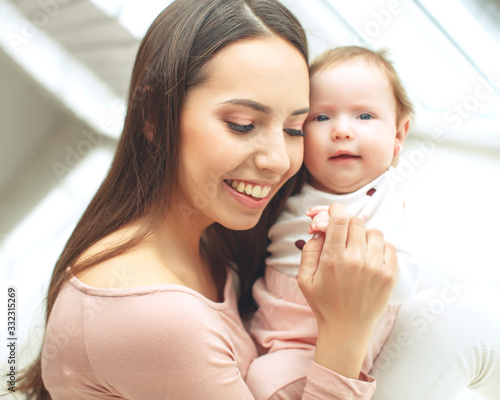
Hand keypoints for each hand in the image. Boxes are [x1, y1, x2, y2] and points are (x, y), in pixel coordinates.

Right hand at [297, 203, 397, 377]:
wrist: (346, 330)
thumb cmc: (323, 303)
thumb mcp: (305, 278)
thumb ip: (309, 250)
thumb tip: (320, 229)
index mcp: (333, 259)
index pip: (339, 218)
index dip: (335, 210)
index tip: (334, 212)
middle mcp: (356, 260)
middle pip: (356, 222)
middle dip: (347, 223)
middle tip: (342, 233)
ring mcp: (376, 268)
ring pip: (374, 232)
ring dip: (364, 235)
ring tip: (357, 247)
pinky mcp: (390, 276)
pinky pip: (389, 247)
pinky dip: (379, 247)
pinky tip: (370, 256)